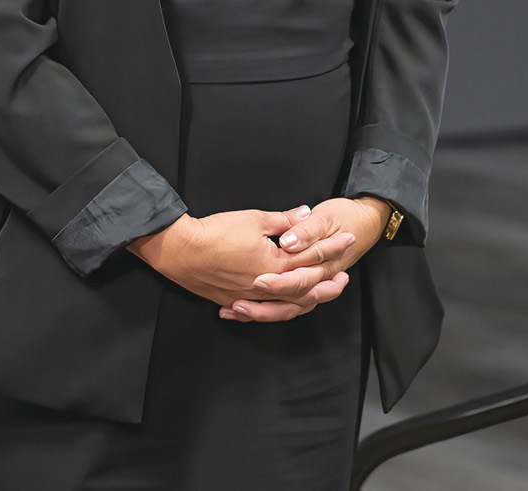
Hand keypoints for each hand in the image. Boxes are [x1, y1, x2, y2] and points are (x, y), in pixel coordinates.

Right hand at [128, 207, 355, 320]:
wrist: (181, 251)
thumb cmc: (216, 232)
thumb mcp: (254, 219)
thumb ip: (284, 220)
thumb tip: (306, 214)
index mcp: (275, 265)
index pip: (311, 256)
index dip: (331, 247)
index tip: (346, 239)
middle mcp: (267, 287)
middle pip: (305, 287)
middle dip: (328, 281)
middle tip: (345, 278)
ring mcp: (251, 298)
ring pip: (287, 307)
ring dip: (308, 301)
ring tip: (322, 296)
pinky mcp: (236, 302)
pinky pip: (264, 313)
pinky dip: (278, 312)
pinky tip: (285, 309)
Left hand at [231, 198, 390, 322]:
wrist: (365, 224)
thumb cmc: (345, 218)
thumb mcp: (324, 218)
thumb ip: (306, 230)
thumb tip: (290, 238)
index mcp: (323, 264)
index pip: (300, 279)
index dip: (278, 282)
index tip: (257, 281)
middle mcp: (318, 279)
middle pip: (292, 302)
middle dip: (264, 307)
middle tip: (239, 304)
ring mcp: (312, 285)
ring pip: (288, 310)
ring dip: (262, 313)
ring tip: (236, 309)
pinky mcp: (304, 286)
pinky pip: (286, 307)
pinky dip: (264, 310)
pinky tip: (241, 311)